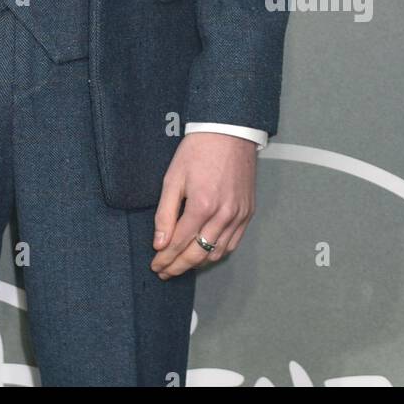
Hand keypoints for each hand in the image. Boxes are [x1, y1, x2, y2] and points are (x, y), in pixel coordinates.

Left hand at [150, 133, 256, 278]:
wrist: (229, 132)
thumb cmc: (198, 151)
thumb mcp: (173, 178)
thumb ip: (165, 214)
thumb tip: (159, 243)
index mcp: (202, 205)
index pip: (179, 243)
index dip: (165, 258)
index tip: (155, 265)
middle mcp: (223, 215)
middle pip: (198, 253)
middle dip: (178, 266)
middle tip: (164, 272)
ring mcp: (239, 216)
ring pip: (217, 253)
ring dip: (198, 263)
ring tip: (181, 265)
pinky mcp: (248, 213)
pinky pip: (233, 243)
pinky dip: (217, 253)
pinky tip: (205, 254)